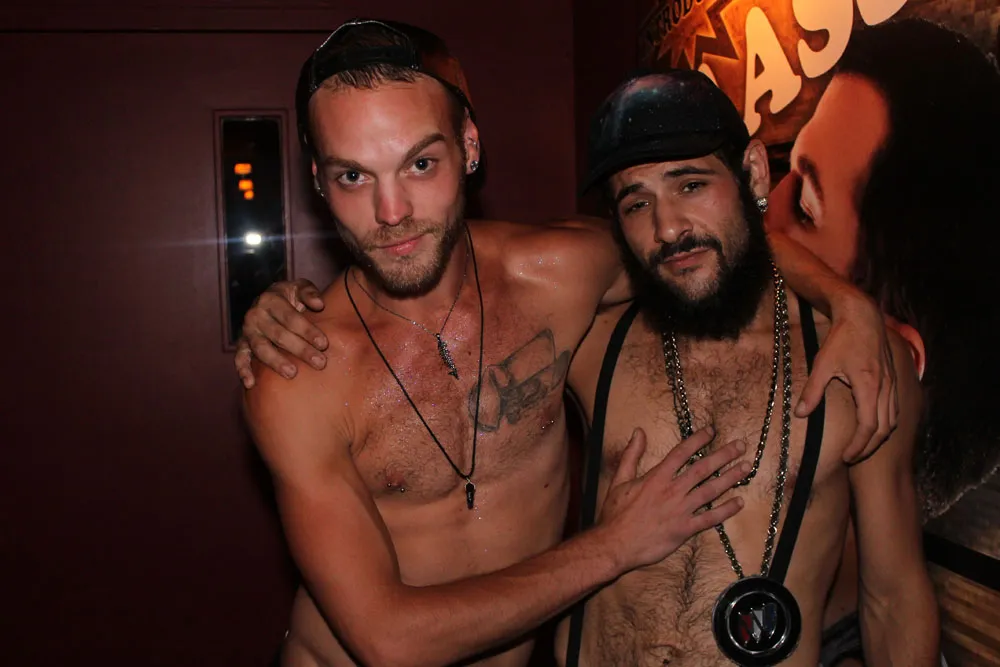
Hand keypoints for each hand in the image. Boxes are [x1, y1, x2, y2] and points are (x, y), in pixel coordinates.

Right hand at [235, 279, 327, 387]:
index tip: (323, 343)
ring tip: (292, 373)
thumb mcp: (299, 287)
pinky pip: (240, 358)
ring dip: (276, 362)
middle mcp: (255, 315)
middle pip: (279, 335)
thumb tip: (319, 304)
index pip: (290, 317)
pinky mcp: (242, 345)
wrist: (269, 301)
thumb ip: (309, 292)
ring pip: (261, 348)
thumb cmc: (290, 297)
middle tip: (319, 362)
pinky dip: (243, 371)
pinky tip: (251, 384)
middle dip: (300, 349)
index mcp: (270, 299)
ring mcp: (247, 331)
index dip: (307, 330)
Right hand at [599, 427, 747, 571]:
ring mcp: (681, 510)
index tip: (712, 431)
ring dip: (730, 478)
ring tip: (746, 467)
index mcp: (657, 477)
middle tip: (740, 445)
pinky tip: (739, 502)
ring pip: (711, 490)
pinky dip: (725, 510)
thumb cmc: (615, 513)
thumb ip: (631, 454)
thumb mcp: (619, 479)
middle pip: (702, 468)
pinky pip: (710, 519)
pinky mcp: (685, 529)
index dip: (698, 440)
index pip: (682, 452)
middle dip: (723, 455)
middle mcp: (672, 490)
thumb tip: (639, 431)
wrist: (615, 544)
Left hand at [796, 289, 897, 462]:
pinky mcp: (893, 379)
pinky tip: (874, 427)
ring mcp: (892, 383)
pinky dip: (886, 423)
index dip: (858, 446)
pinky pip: (895, 408)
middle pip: (884, 429)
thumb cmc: (841, 338)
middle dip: (869, 447)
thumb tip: (800, 414)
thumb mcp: (822, 364)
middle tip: (852, 457)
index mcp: (869, 386)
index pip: (869, 427)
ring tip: (862, 447)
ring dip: (879, 437)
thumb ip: (812, 391)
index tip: (846, 457)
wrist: (862, 316)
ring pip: (893, 420)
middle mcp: (885, 387)